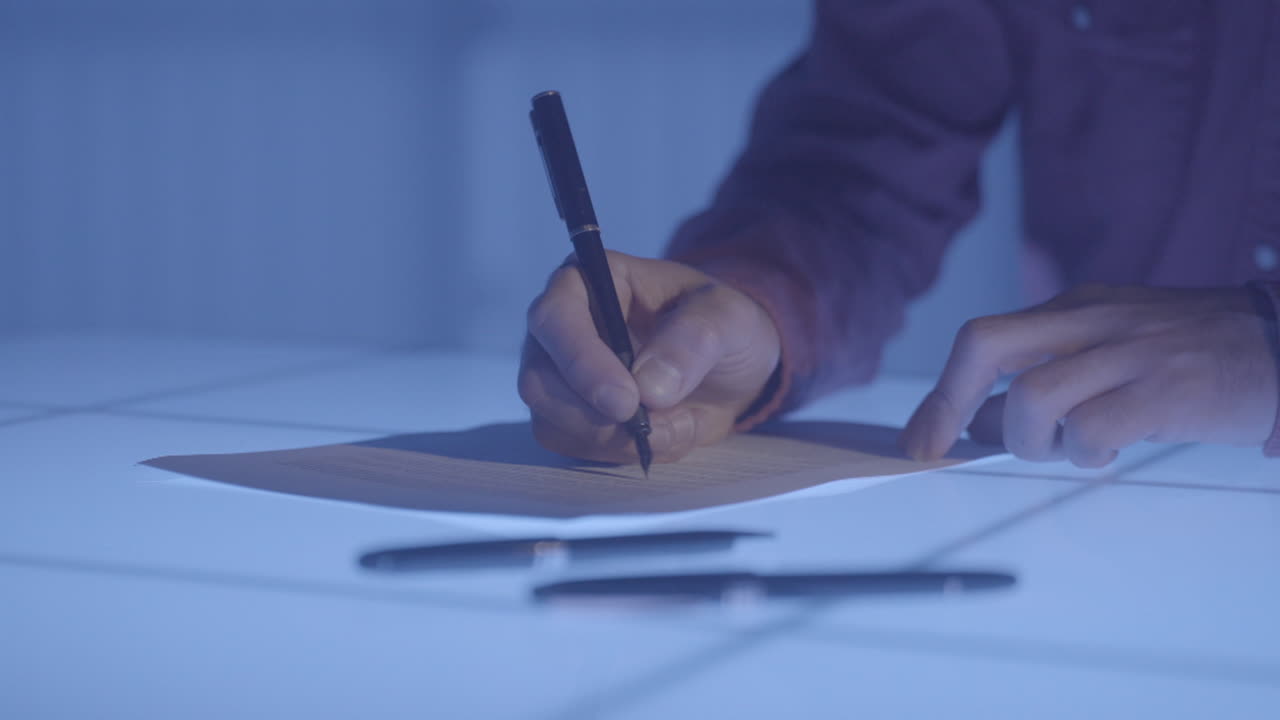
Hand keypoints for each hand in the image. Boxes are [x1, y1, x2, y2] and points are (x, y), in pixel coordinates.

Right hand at [519, 250, 780, 463]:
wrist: (726, 368)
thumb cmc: (720, 326)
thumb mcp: (728, 318)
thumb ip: (694, 340)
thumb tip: (650, 388)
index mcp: (589, 281)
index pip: (555, 318)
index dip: (581, 362)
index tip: (626, 402)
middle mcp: (560, 328)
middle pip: (540, 381)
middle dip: (595, 417)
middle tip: (652, 427)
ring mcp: (558, 377)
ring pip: (554, 423)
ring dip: (617, 440)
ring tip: (677, 422)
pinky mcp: (568, 418)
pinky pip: (575, 448)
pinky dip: (623, 453)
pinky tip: (664, 433)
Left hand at [901, 284, 1279, 466]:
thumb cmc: (1193, 356)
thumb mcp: (1111, 351)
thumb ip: (1047, 379)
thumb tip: (979, 427)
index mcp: (1074, 310)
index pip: (981, 339)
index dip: (941, 392)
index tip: (918, 437)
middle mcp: (1091, 320)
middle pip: (985, 345)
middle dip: (949, 403)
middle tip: (940, 448)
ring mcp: (1128, 351)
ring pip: (1033, 398)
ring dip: (1032, 441)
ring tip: (1067, 449)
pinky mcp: (1165, 390)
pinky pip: (1091, 430)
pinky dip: (1085, 454)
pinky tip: (1107, 452)